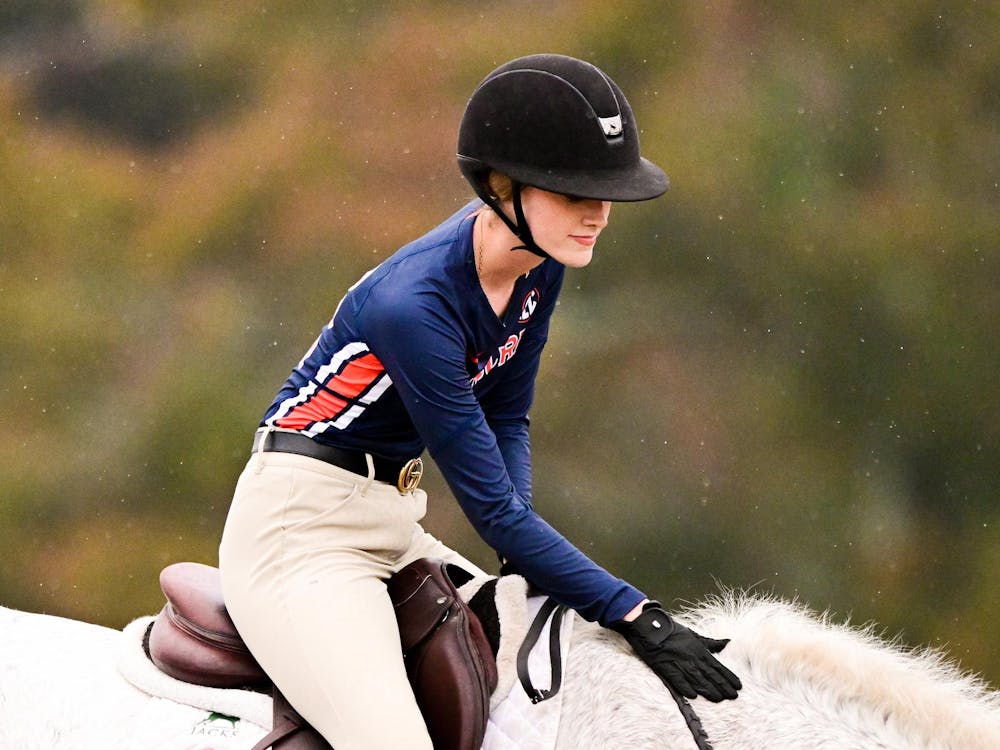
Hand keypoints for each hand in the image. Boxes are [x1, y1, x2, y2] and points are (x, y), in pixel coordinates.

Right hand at [611, 600, 741, 701]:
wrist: (649, 625)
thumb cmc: (671, 630)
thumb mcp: (693, 634)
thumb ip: (710, 642)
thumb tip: (728, 642)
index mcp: (698, 649)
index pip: (717, 665)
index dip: (728, 676)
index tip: (738, 686)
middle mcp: (691, 657)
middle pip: (709, 674)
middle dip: (722, 686)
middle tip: (733, 696)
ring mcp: (678, 662)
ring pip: (696, 678)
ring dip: (708, 689)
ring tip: (718, 699)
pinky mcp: (665, 666)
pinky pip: (676, 678)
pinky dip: (684, 686)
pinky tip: (692, 695)